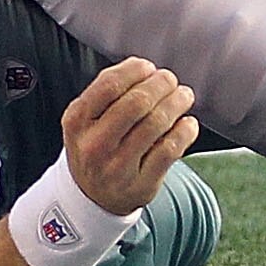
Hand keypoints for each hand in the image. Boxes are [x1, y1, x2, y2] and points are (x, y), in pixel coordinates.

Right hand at [62, 58, 197, 216]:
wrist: (91, 197)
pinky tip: (188, 123)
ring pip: (155, 125)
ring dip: (176, 103)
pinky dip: (184, 131)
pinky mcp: (142, 183)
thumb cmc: (94, 147)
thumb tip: (142, 68)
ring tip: (184, 96)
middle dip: (160, 85)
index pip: (109, 85)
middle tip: (170, 80)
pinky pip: (169, 150)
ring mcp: (118, 167)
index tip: (148, 67)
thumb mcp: (85, 120)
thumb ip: (106, 92)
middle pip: (136, 104)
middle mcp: (95, 145)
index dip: (135, 70)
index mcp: (78, 121)